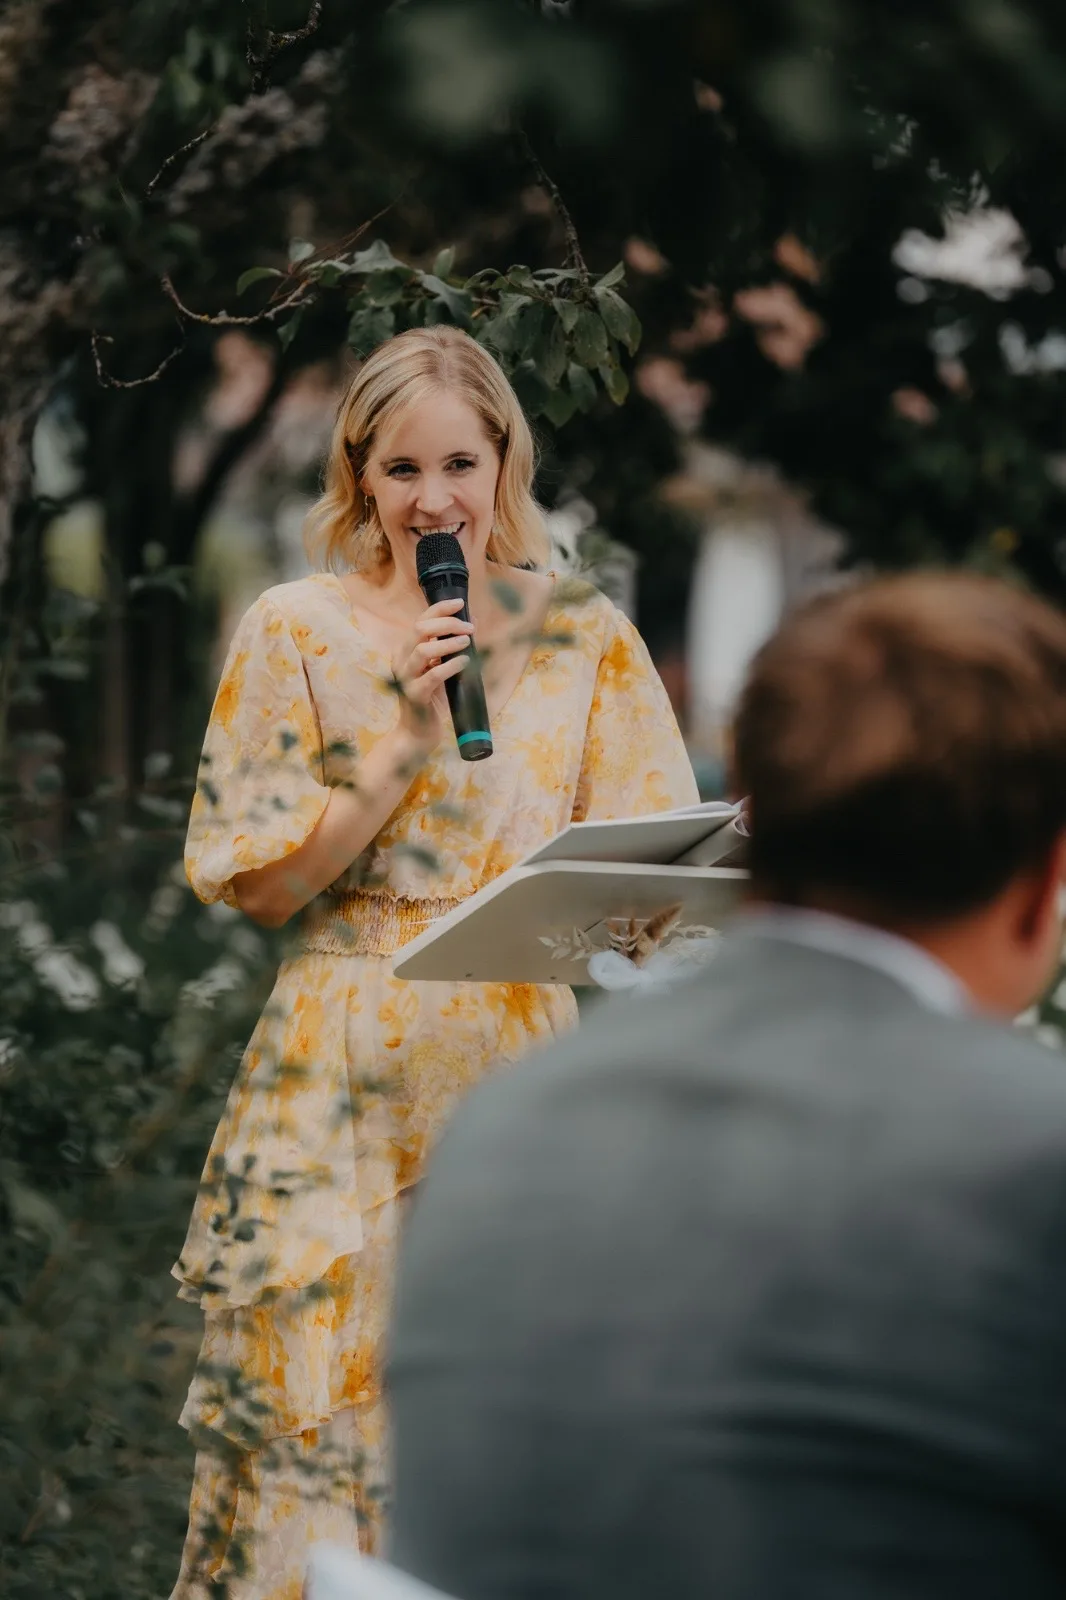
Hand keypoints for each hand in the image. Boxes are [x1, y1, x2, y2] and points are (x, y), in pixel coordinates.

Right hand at [392, 598, 474, 747]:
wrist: (417, 733)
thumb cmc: (432, 699)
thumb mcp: (439, 668)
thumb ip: (448, 649)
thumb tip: (470, 624)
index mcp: (405, 650)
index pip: (420, 620)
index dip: (440, 608)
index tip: (461, 603)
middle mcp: (401, 660)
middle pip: (420, 629)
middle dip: (447, 623)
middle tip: (470, 627)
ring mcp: (405, 677)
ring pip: (423, 649)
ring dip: (448, 642)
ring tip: (467, 642)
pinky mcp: (414, 694)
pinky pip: (433, 674)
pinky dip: (451, 665)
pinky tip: (465, 662)